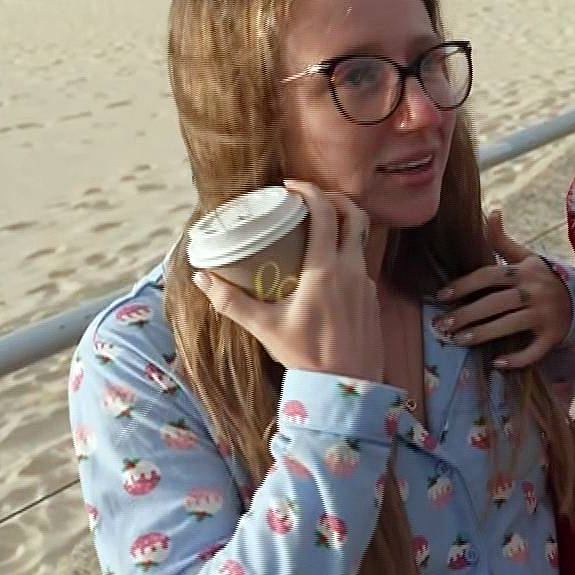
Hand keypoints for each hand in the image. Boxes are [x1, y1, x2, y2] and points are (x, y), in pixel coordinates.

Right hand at [193, 181, 383, 383]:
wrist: (349, 388)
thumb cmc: (307, 358)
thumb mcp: (264, 327)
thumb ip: (231, 301)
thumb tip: (202, 277)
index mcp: (327, 270)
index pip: (325, 213)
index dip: (310, 191)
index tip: (290, 187)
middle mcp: (352, 270)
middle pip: (353, 215)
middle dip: (333, 198)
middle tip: (308, 198)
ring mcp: (367, 283)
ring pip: (361, 238)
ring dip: (342, 223)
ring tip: (315, 226)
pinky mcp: (372, 298)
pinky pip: (362, 261)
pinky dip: (346, 249)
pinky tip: (327, 262)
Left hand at [430, 210, 572, 369]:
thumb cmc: (542, 279)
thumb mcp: (526, 258)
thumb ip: (503, 240)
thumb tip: (491, 211)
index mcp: (524, 271)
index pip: (489, 276)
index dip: (464, 285)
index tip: (441, 295)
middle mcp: (534, 291)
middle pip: (496, 302)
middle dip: (467, 314)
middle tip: (441, 326)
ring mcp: (544, 315)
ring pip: (511, 325)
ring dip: (484, 333)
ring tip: (459, 340)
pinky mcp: (552, 336)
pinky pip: (534, 350)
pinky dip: (517, 358)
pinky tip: (497, 363)